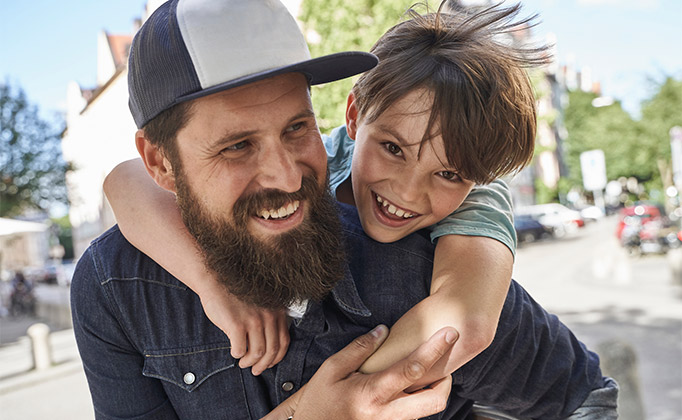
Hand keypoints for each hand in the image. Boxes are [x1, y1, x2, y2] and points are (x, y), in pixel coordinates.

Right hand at [200, 282, 288, 374]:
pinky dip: (238, 355)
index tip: (269, 363)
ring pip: (257, 353)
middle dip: (264, 365)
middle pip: (272, 350)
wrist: (216, 280)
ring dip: (250, 362)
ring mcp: (253, 320)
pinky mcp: (237, 325)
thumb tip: (269, 349)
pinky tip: (235, 353)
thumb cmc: (236, 294)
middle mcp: (268, 316)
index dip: (277, 357)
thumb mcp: (261, 304)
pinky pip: (240, 349)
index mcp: (276, 311)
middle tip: (255, 370)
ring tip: (243, 363)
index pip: (284, 341)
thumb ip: (268, 320)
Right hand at [262, 325, 457, 419]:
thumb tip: (383, 330)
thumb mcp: (332, 369)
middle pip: (434, 401)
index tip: (450, 333)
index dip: (434, 349)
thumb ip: (359, 349)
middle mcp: (387, 414)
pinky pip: (413, 417)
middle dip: (446, 381)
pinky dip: (418, 401)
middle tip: (443, 365)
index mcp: (373, 393)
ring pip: (427, 412)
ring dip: (433, 392)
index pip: (412, 369)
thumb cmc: (319, 400)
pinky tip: (407, 389)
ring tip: (425, 374)